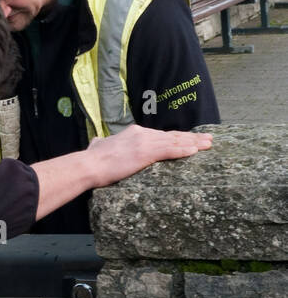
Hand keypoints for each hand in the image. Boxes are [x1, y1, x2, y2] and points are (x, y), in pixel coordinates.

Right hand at [85, 125, 212, 188]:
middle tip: (208, 139)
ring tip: (208, 145)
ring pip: (175, 142)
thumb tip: (97, 143)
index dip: (178, 137)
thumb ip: (101, 143)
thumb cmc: (92, 159)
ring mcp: (144, 142)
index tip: (190, 138)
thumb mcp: (98, 146)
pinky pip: (169, 151)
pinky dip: (183, 150)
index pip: (162, 135)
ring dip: (194, 143)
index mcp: (134, 133)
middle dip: (192, 138)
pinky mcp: (145, 153)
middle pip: (173, 136)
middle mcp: (142, 134)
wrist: (89, 164)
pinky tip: (194, 151)